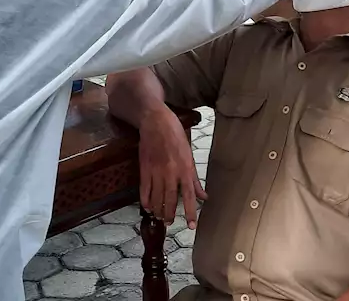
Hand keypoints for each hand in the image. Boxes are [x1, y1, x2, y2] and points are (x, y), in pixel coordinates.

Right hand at [137, 106, 206, 227]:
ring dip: (158, 209)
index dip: (190, 212)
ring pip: (157, 196)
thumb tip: (204, 196)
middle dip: (169, 213)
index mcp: (185, 169)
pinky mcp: (144, 168)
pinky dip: (145, 199)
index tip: (191, 226)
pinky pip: (144, 188)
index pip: (189, 195)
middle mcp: (171, 172)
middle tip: (169, 223)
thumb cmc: (176, 136)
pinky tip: (147, 207)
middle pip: (170, 199)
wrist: (156, 122)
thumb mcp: (189, 155)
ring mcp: (156, 171)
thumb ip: (195, 179)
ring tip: (159, 217)